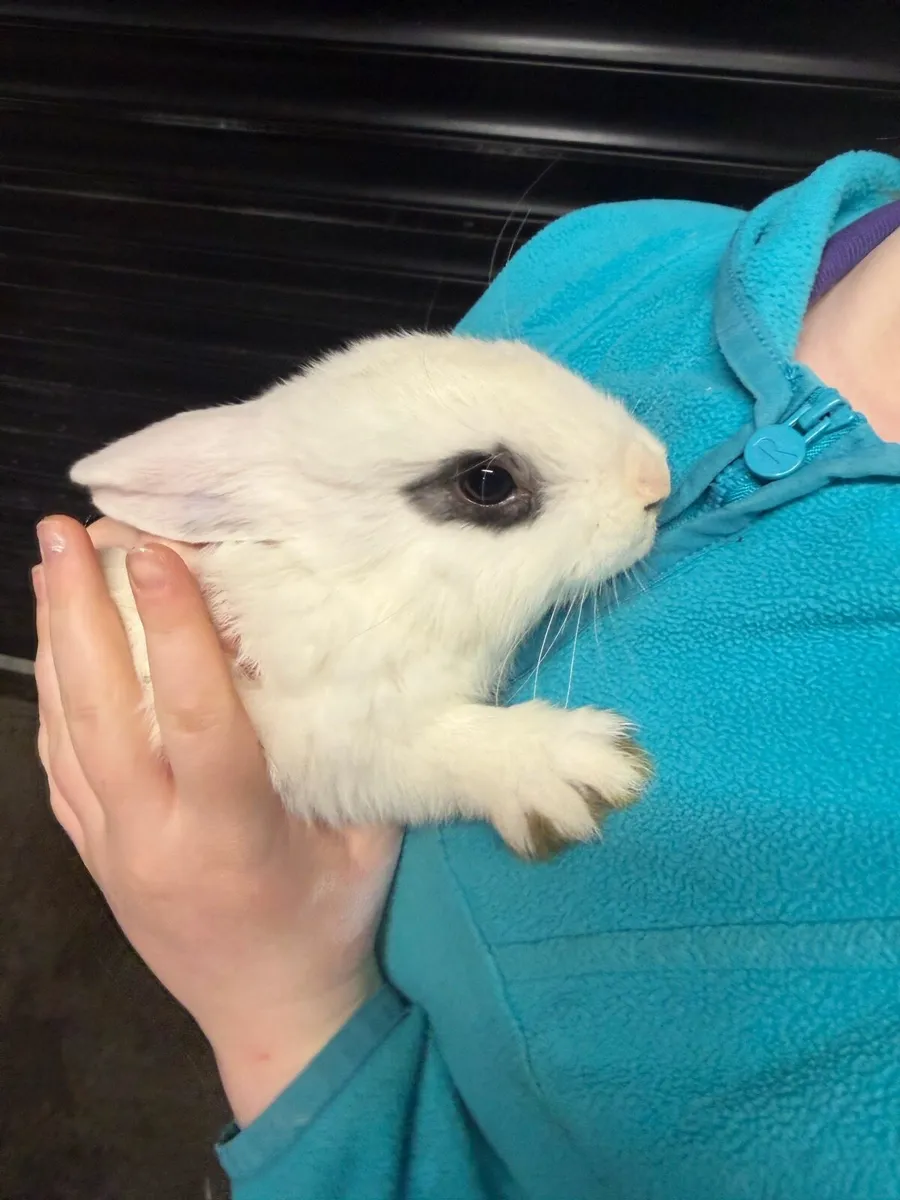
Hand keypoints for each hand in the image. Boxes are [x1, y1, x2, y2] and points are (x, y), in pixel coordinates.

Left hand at [33, 516, 400, 1124]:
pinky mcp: (91, 852)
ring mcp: (110, 849)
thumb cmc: (332, 922)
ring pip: (67, 732)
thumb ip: (348, 751)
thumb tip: (331, 654)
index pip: (195, 719)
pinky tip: (56, 646)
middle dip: (80, 613)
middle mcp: (152, 839)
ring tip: (53, 563)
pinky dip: (54, 695)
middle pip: (101, 713)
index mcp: (231, 836)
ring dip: (57, 641)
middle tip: (66, 532)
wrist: (269, 1017)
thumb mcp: (368, 839)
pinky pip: (59, 764)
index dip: (176, 631)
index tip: (156, 552)